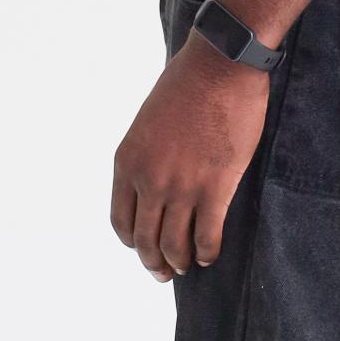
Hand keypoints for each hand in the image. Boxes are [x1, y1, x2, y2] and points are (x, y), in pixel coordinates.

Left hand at [111, 37, 268, 279]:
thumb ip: (147, 156)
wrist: (218, 68)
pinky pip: (206, 236)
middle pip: (146, 239)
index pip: (121, 220)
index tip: (142, 248)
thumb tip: (155, 181)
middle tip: (163, 272)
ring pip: (175, 244)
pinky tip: (209, 256)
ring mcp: (181, 187)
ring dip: (179, 262)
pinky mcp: (215, 188)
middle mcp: (149, 181)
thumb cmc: (186, 85)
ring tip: (186, 267)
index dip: (132, 242)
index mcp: (127, 163)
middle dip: (154, 262)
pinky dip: (206, 252)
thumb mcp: (148, 122)